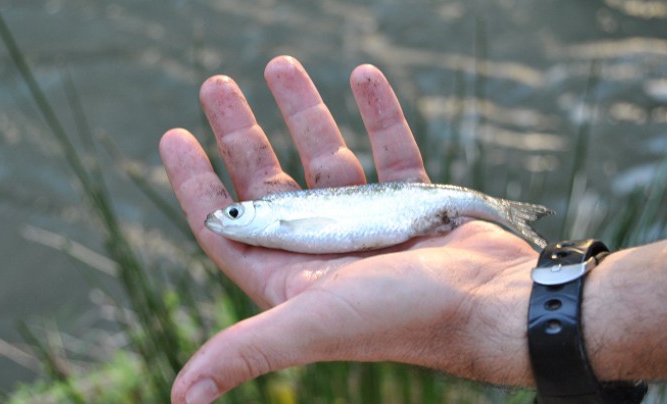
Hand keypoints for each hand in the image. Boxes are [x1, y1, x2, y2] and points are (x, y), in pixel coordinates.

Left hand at [160, 56, 538, 403]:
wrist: (491, 306)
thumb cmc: (401, 318)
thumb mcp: (310, 325)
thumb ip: (244, 352)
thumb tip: (179, 401)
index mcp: (291, 275)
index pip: (228, 225)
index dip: (196, 183)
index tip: (174, 135)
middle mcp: (325, 246)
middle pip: (268, 182)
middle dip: (240, 134)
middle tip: (215, 86)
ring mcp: (369, 221)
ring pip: (326, 156)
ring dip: (302, 111)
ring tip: (278, 64)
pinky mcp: (413, 202)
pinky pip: (390, 147)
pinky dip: (377, 113)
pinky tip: (362, 74)